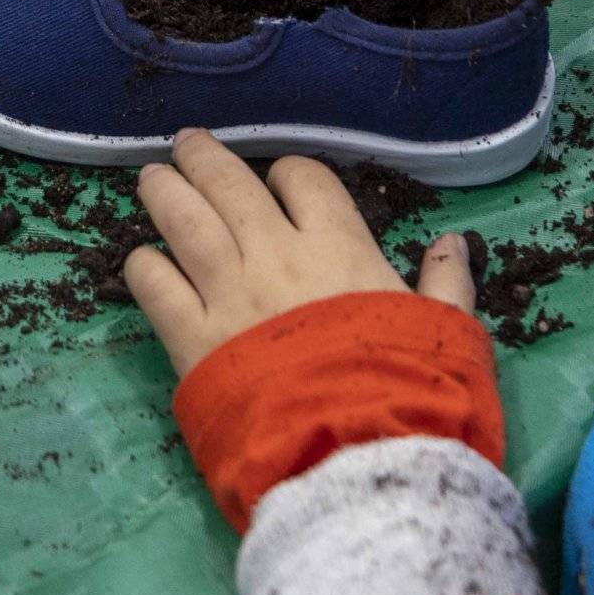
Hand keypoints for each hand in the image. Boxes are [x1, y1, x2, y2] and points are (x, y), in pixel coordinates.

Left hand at [124, 130, 477, 377]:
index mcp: (338, 245)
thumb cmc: (407, 386)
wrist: (352, 451)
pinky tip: (140, 259)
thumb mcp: (444, 329)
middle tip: (187, 143)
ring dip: (165, 193)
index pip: (304, 179)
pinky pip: (156, 288)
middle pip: (231, 186)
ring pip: (185, 222)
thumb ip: (446, 282)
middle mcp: (276, 255)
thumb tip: (454, 241)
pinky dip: (144, 267)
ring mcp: (229, 293)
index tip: (280, 183)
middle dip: (206, 159)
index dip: (288, 174)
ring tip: (151, 176)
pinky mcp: (192, 340)